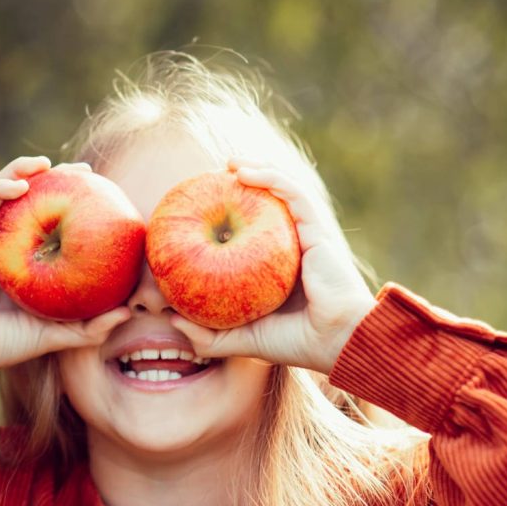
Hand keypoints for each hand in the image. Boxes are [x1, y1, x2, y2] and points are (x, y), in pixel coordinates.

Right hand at [0, 156, 130, 371]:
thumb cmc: (7, 343)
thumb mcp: (58, 334)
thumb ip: (91, 326)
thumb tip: (130, 312)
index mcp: (29, 259)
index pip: (53, 220)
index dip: (74, 201)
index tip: (101, 189)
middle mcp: (8, 243)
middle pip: (32, 199)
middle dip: (55, 177)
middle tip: (82, 170)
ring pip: (4, 192)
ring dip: (23, 170)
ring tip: (45, 164)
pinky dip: (0, 189)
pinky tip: (20, 185)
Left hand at [170, 157, 376, 373]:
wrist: (336, 341)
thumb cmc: (296, 342)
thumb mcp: (243, 339)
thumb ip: (209, 335)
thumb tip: (170, 319)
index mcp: (279, 267)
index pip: (254, 232)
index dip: (231, 215)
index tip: (201, 209)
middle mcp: (294, 246)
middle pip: (268, 205)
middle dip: (243, 185)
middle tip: (212, 179)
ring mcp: (307, 235)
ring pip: (282, 190)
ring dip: (256, 170)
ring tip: (228, 164)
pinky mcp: (317, 229)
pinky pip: (292, 193)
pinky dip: (269, 177)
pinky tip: (242, 172)